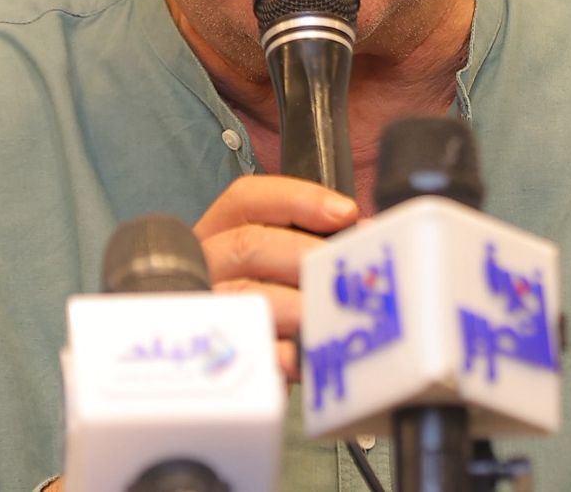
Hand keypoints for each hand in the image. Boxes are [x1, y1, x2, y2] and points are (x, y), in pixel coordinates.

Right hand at [193, 175, 359, 380]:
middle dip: (304, 254)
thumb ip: (312, 241)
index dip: (298, 199)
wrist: (228, 370)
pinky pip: (251, 350)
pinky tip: (309, 355)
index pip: (246, 199)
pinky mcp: (221, 356)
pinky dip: (284, 352)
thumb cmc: (271, 301)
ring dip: (299, 303)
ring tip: (332, 314)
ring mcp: (209, 310)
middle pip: (248, 244)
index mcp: (219, 233)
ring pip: (250, 295)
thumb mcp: (281, 261)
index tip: (346, 213)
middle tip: (341, 272)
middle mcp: (207, 266)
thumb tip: (364, 236)